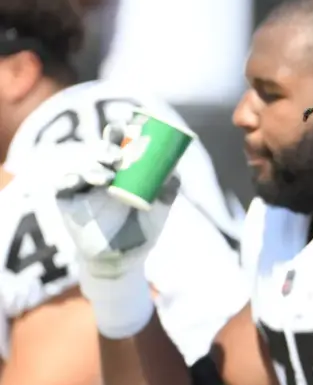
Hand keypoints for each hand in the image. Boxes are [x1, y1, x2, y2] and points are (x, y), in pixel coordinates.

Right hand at [54, 125, 179, 279]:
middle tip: (118, 155)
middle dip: (107, 147)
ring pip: (83, 167)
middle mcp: (101, 173)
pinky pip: (64, 186)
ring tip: (108, 177)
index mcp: (122, 170)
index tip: (127, 125)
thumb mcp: (160, 208)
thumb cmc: (143, 228)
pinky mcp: (68, 201)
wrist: (126, 258)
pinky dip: (71, 180)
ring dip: (94, 167)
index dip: (118, 131)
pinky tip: (80, 181)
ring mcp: (83, 187)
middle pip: (99, 151)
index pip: (117, 143)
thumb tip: (175, 172)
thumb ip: (168, 189)